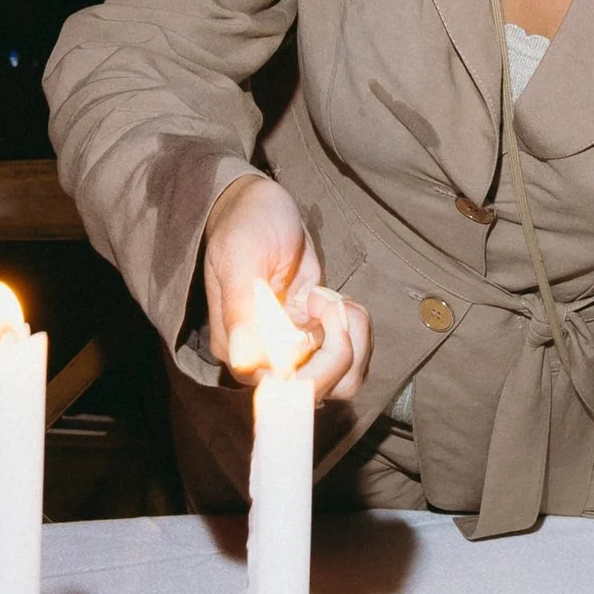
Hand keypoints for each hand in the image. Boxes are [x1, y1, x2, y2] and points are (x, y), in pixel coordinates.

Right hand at [203, 173, 369, 408]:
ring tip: (332, 299)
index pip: (282, 391)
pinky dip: (354, 324)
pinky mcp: (316, 331)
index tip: (317, 322)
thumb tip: (247, 363)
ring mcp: (295, 346)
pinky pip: (350, 349)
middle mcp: (266, 357)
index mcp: (239, 349)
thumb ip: (243, 310)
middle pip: (320, 390)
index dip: (314, 371)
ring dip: (353, 337)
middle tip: (327, 302)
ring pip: (343, 375)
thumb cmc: (245, 224)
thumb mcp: (242, 258)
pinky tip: (331, 296)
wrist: (260, 202)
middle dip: (339, 349)